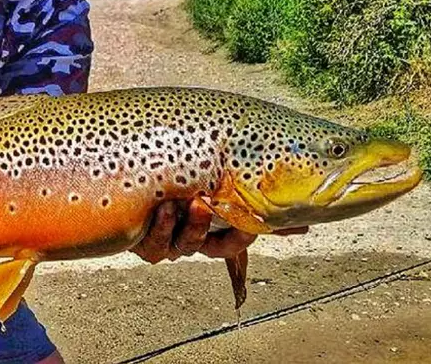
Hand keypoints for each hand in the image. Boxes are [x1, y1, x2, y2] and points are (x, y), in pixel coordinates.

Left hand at [130, 199, 307, 263]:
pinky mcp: (143, 241)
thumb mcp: (210, 185)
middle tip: (205, 204)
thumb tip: (301, 216)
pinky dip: (161, 227)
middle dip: (209, 227)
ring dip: (187, 226)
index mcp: (208, 228)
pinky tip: (163, 209)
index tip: (251, 223)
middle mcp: (190, 238)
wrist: (129, 188)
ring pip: (182, 246)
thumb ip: (247, 194)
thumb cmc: (174, 184)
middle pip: (208, 246)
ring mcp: (167, 241)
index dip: (244, 235)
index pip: (233, 241)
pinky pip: (156, 244)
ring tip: (183, 203)